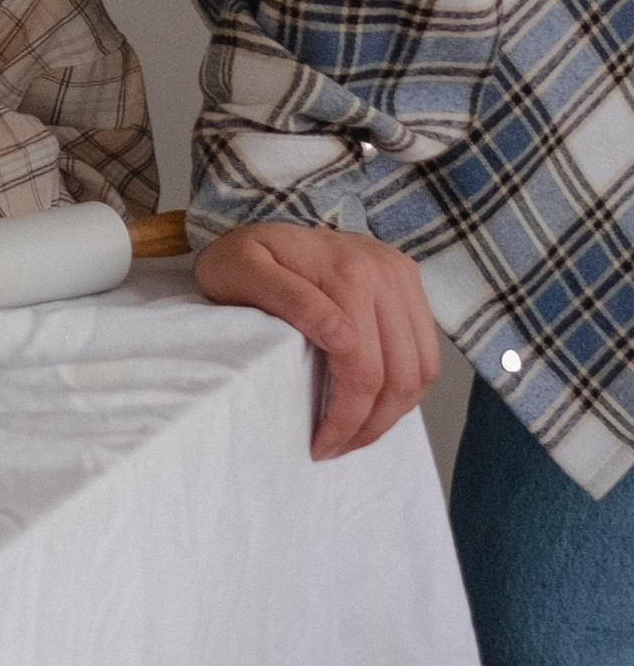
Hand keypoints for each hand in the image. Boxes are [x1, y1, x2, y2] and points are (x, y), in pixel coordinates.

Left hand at [194, 221, 439, 458]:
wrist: (255, 217)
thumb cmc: (240, 255)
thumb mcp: (243, 272)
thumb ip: (292, 301)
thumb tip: (344, 338)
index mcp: (348, 272)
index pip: (364, 369)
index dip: (346, 418)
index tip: (319, 445)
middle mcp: (385, 271)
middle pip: (400, 375)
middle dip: (371, 425)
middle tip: (337, 447)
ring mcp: (401, 274)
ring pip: (422, 368)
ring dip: (394, 411)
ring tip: (356, 432)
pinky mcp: (408, 280)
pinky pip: (426, 349)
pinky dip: (407, 385)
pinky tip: (375, 401)